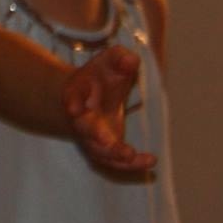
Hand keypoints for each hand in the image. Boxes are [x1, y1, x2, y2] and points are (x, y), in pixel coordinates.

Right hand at [64, 46, 156, 174]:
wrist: (87, 97)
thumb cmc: (99, 76)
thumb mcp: (109, 61)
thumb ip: (119, 58)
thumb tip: (130, 61)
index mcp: (76, 95)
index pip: (71, 98)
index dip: (72, 103)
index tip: (73, 110)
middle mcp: (80, 119)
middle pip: (83, 129)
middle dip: (94, 135)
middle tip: (106, 141)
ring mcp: (91, 137)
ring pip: (98, 151)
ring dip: (113, 155)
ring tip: (131, 155)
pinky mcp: (105, 149)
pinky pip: (115, 161)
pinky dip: (130, 164)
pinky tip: (151, 161)